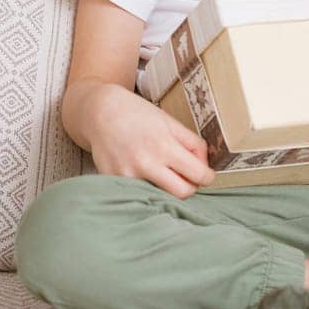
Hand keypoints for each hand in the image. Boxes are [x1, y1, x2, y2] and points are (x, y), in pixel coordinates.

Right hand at [77, 83, 216, 197]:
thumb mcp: (171, 122)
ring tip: (160, 172)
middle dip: (190, 186)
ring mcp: (128, 175)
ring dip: (166, 188)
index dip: (207, 177)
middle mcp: (146, 163)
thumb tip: (205, 166)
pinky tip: (140, 171)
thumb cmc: (138, 114)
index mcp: (164, 146)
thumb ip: (192, 143)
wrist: (101, 112)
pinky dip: (145, 187)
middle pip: (183, 193)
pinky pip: (139, 193)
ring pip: (161, 196)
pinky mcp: (114, 181)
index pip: (198, 175)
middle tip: (186, 176)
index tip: (206, 175)